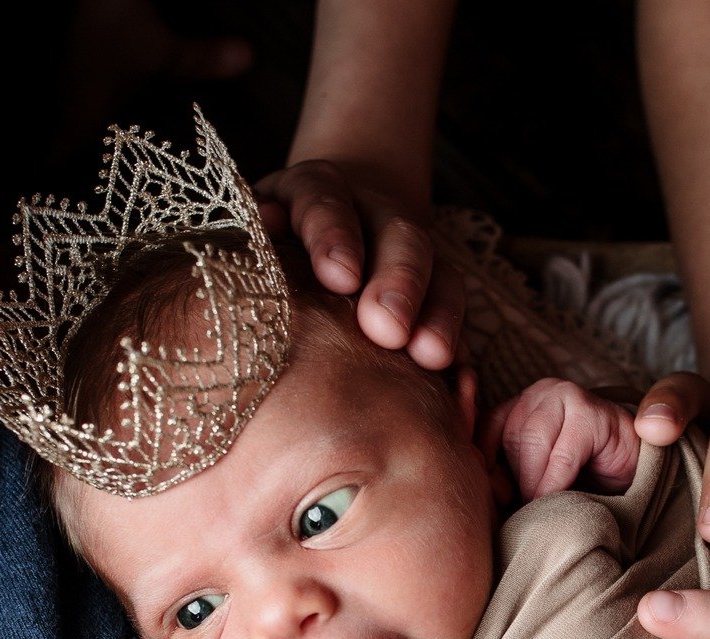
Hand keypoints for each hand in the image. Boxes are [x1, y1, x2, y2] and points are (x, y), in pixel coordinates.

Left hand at [256, 159, 463, 369]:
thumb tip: (251, 242)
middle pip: (401, 237)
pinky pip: (457, 314)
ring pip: (441, 274)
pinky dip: (460, 343)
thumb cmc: (271, 241)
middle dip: (398, 282)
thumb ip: (249, 239)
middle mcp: (376, 214)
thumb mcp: (252, 228)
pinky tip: (458, 377)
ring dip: (438, 317)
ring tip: (431, 359)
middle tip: (387, 330)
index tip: (338, 278)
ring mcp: (415, 253)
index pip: (326, 200)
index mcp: (318, 190)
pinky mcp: (438, 290)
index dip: (334, 235)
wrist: (325, 225)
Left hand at [483, 380, 640, 499]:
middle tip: (524, 508)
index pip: (488, 428)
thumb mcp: (536, 474)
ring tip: (542, 507)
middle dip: (515, 480)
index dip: (488, 465)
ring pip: (533, 442)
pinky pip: (562, 455)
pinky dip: (556, 484)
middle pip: (512, 436)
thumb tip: (485, 490)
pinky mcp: (593, 413)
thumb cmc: (584, 476)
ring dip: (534, 484)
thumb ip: (507, 474)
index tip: (496, 497)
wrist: (636, 471)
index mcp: (522, 403)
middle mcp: (542, 392)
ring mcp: (569, 396)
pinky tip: (560, 501)